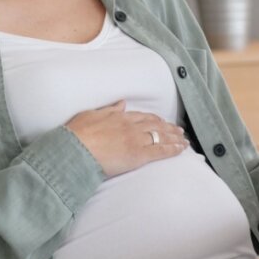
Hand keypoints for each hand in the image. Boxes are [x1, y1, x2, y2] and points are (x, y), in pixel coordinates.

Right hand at [65, 100, 187, 176]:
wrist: (75, 149)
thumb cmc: (77, 134)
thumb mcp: (91, 115)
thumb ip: (109, 109)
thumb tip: (122, 103)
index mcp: (120, 117)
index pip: (143, 117)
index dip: (155, 119)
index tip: (162, 121)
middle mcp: (131, 126)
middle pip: (155, 125)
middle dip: (169, 127)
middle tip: (179, 130)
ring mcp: (136, 140)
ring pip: (161, 136)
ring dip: (174, 137)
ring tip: (183, 140)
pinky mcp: (139, 154)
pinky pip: (161, 151)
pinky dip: (173, 149)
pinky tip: (181, 149)